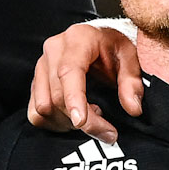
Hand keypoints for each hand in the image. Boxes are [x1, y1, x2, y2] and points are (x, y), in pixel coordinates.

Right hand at [27, 21, 144, 142]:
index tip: (81, 122)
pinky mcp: (36, 81)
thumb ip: (132, 83)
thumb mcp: (131, 58)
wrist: (100, 38)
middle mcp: (53, 50)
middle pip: (57, 95)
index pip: (69, 72)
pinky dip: (55, 123)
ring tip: (93, 116)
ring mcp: (41, 66)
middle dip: (83, 120)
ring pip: (44, 107)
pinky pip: (35, 112)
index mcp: (78, 39)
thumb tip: (133, 109)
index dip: (74, 99)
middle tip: (108, 131)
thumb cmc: (115, 46)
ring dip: (68, 122)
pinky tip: (75, 118)